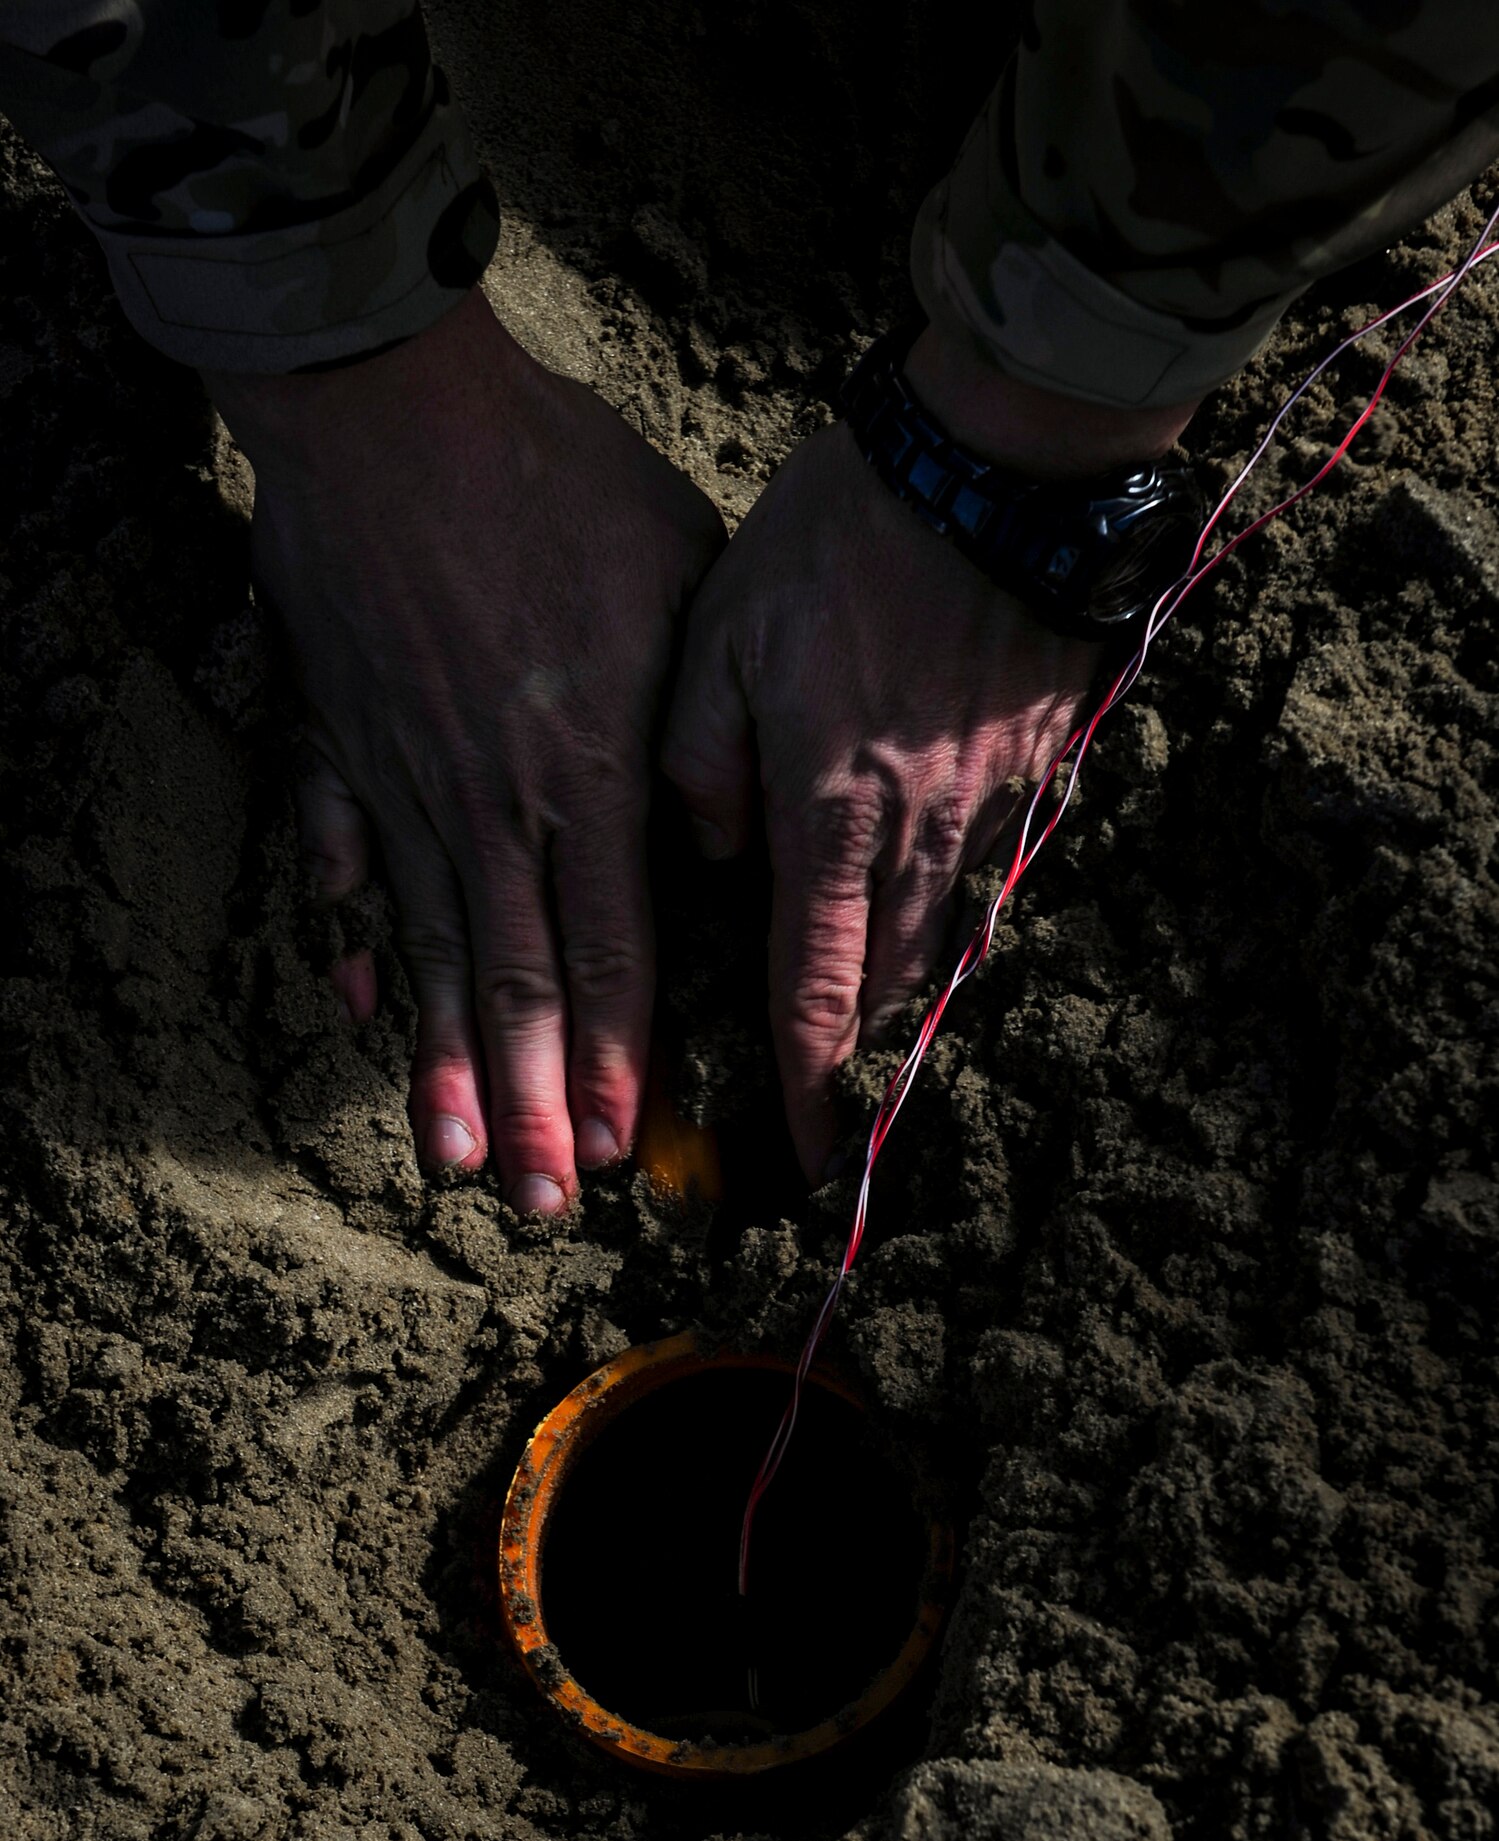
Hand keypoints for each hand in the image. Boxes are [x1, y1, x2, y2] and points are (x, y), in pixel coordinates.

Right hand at [206, 291, 723, 1212]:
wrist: (392, 406)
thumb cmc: (553, 477)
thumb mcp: (678, 576)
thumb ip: (695, 710)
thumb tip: (708, 808)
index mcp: (587, 768)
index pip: (612, 948)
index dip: (618, 1055)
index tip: (625, 1144)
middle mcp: (494, 802)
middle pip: (517, 982)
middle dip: (537, 1106)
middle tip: (549, 1209)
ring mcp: (405, 780)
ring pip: (430, 952)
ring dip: (442, 1067)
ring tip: (457, 1164)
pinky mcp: (340, 743)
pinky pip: (345, 864)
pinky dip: (353, 941)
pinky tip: (360, 1009)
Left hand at [662, 327, 1195, 1182]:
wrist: (999, 465)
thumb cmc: (841, 543)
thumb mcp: (720, 638)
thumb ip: (695, 765)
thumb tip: (710, 856)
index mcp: (833, 814)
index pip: (819, 988)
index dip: (815, 1086)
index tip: (814, 1163)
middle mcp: (926, 833)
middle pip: (894, 987)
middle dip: (866, 1065)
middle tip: (841, 1124)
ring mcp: (996, 804)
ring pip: (950, 940)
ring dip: (913, 1005)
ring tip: (884, 1050)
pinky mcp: (1041, 766)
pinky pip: (996, 874)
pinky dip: (961, 922)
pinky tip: (940, 932)